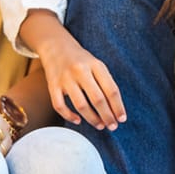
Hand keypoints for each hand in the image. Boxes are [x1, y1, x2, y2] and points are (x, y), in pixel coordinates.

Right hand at [22, 12, 124, 130]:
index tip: (122, 119)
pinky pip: (60, 106)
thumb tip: (115, 109)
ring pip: (81, 105)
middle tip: (112, 126)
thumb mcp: (96, 65)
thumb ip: (106, 83)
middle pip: (98, 99)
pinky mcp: (52, 85)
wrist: (56, 46)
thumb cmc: (81, 61)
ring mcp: (65, 78)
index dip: (118, 107)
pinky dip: (69, 116)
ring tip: (100, 125)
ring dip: (92, 119)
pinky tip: (78, 120)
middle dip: (107, 116)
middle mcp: (80, 70)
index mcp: (95, 65)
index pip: (111, 89)